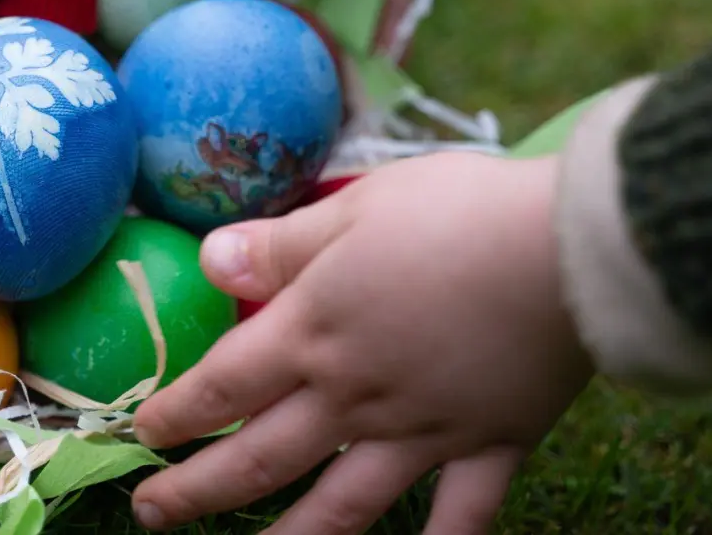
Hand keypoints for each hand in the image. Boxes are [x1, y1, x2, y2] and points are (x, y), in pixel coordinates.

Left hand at [128, 153, 593, 534]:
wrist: (570, 250)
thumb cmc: (456, 213)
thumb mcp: (353, 207)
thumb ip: (280, 246)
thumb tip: (208, 262)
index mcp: (314, 333)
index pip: (223, 385)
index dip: (176, 414)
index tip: (141, 435)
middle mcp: (356, 396)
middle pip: (261, 458)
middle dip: (198, 492)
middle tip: (151, 513)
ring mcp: (424, 431)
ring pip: (343, 506)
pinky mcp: (492, 444)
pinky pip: (461, 518)